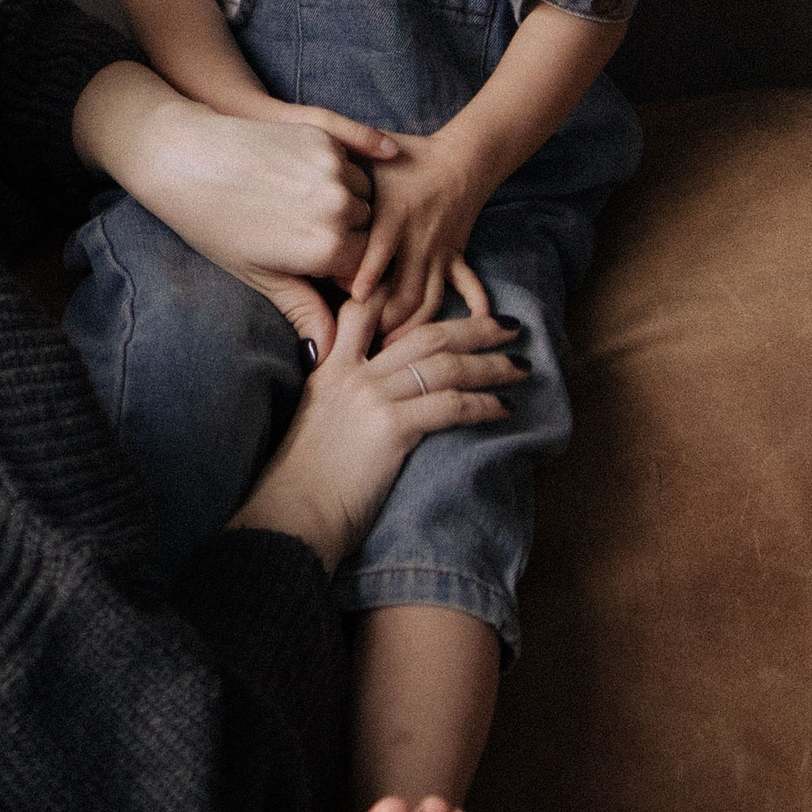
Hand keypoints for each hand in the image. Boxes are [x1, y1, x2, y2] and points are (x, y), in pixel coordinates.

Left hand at [104, 84, 401, 356]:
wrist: (182, 157)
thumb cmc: (213, 223)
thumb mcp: (258, 274)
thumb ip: (302, 309)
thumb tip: (327, 353)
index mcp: (325, 249)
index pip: (362, 268)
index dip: (340, 269)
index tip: (314, 264)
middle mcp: (337, 209)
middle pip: (367, 231)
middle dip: (345, 235)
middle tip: (300, 230)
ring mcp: (333, 169)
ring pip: (365, 195)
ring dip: (345, 201)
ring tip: (299, 203)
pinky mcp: (324, 137)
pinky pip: (354, 160)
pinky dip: (341, 170)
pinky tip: (308, 176)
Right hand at [228, 268, 521, 572]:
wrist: (290, 516)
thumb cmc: (303, 485)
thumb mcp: (314, 425)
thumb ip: (339, 400)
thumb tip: (370, 405)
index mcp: (330, 369)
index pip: (366, 312)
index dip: (405, 296)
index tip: (443, 295)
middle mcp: (351, 374)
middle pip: (424, 334)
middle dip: (473, 326)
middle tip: (508, 324)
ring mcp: (371, 398)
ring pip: (444, 365)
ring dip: (490, 365)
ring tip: (521, 368)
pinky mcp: (390, 428)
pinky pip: (449, 405)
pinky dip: (482, 404)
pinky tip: (504, 407)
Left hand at [351, 121, 496, 336]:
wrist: (463, 155)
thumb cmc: (406, 156)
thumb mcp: (370, 160)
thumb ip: (337, 175)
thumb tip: (300, 186)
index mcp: (393, 215)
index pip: (376, 255)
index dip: (364, 281)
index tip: (350, 304)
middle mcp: (418, 237)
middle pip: (403, 291)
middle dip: (384, 321)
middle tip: (361, 347)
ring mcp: (440, 250)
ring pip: (429, 298)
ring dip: (412, 327)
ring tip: (391, 351)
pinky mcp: (456, 256)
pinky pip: (467, 285)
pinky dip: (474, 307)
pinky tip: (474, 330)